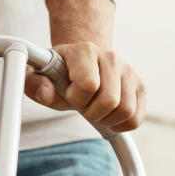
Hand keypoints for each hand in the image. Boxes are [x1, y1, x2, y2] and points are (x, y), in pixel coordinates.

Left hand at [25, 41, 145, 132]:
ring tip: (94, 110)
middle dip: (92, 112)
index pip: (89, 83)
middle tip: (82, 107)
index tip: (70, 95)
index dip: (76, 98)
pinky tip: (108, 116)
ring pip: (126, 110)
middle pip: (110, 100)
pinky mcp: (140, 86)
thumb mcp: (38, 77)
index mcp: (84, 51)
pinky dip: (121, 125)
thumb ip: (34, 84)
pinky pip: (137, 118)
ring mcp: (128, 70)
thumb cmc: (57, 75)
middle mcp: (110, 57)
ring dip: (106, 119)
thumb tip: (45, 94)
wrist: (79, 66)